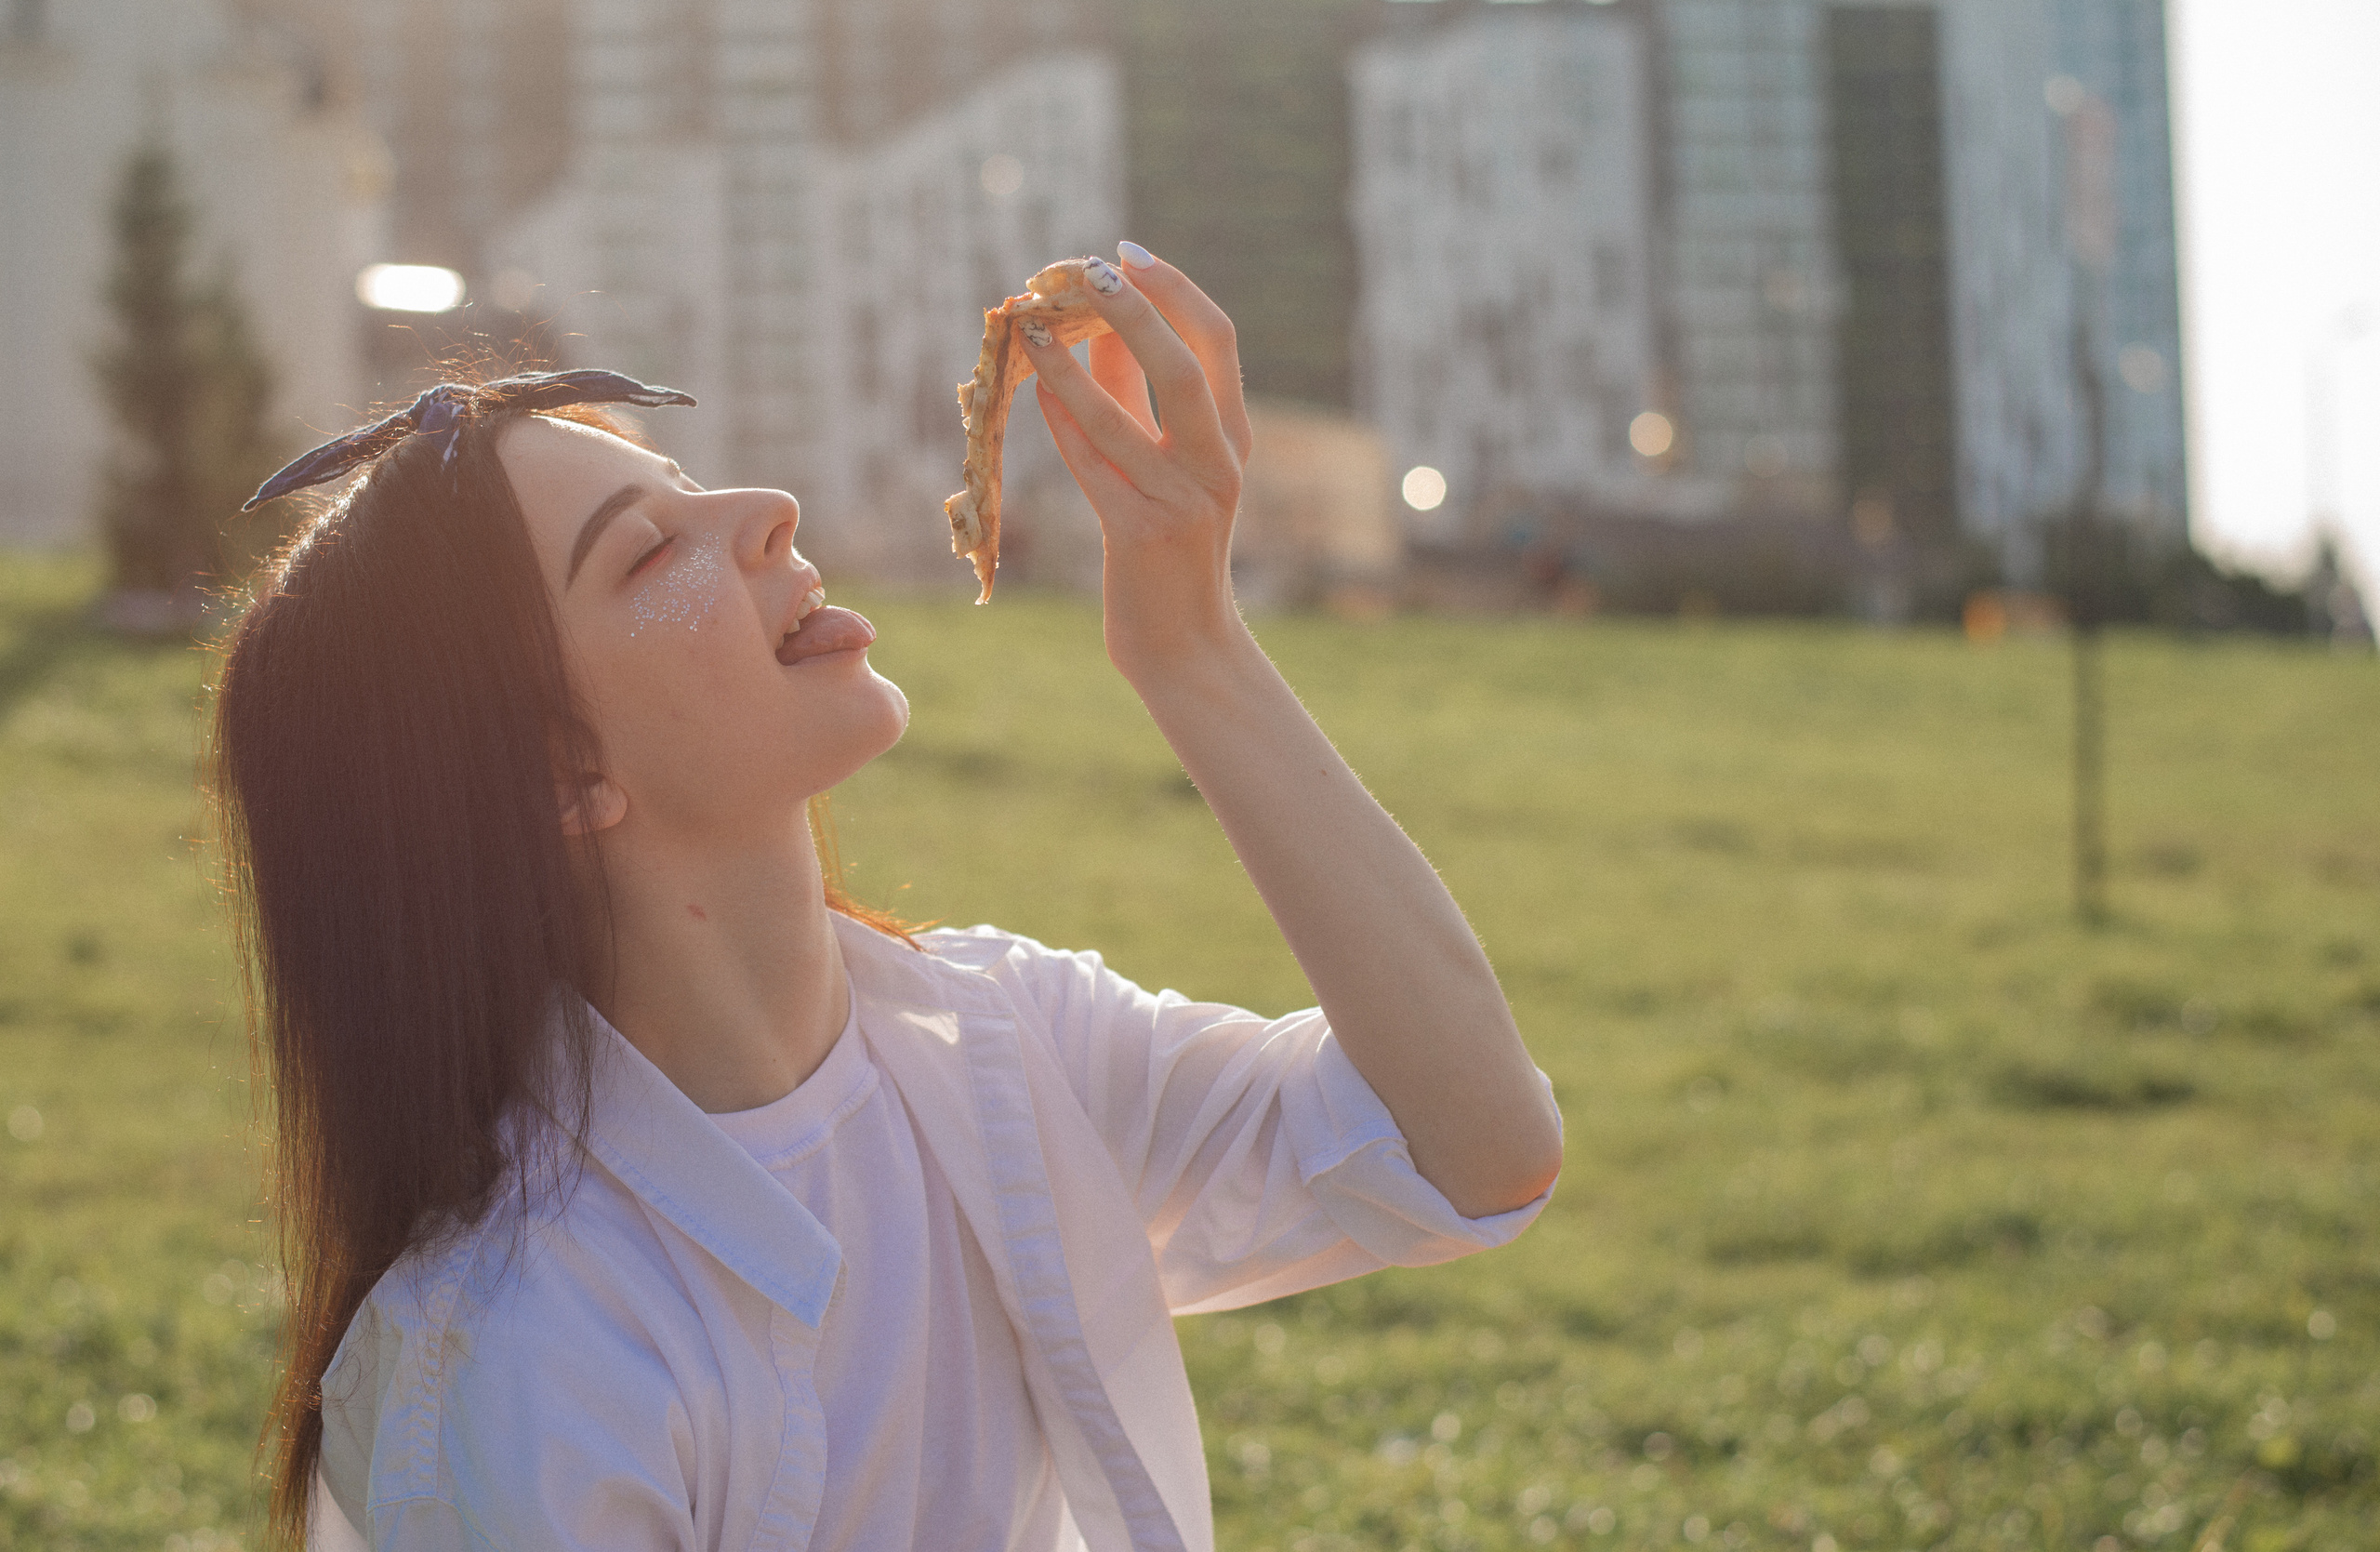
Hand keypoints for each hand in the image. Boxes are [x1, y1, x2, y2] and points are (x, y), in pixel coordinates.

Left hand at [1020, 248, 1253, 686]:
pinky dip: (1061, 422)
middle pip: (1182, 366)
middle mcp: (1218, 462)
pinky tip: (1034, 390)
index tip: (1126, 254)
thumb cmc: (1171, 543)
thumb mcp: (1169, 462)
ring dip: (1068, 365)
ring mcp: (1183, 499)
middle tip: (1085, 271)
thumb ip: (1138, 395)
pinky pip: (1092, 465)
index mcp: (1233, 435)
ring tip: (1030, 328)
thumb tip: (1100, 322)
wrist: (1185, 643)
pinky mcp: (1140, 533)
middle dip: (1133, 310)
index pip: (1217, 340)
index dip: (1173, 289)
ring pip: (1120, 415)